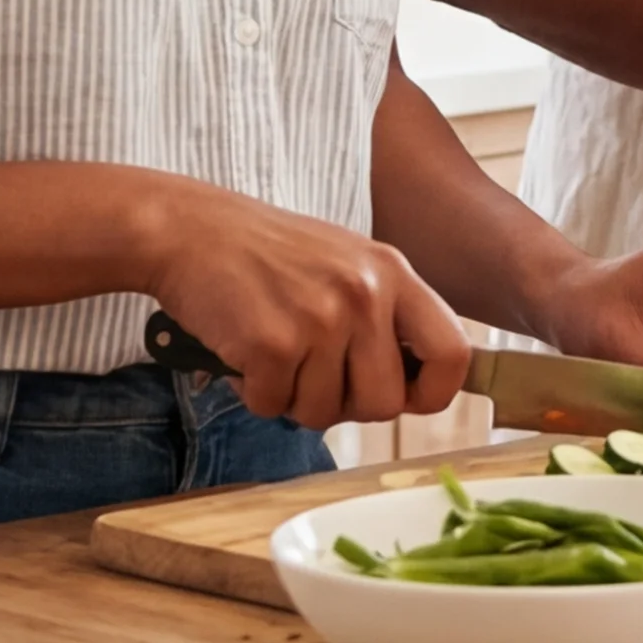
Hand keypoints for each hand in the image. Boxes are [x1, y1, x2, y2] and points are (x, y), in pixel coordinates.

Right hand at [140, 186, 472, 431]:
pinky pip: (273, 405)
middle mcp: (365, 293)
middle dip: (346, 406)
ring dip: (293, 399)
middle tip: (312, 377)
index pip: (454, 353)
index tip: (405, 398)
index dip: (433, 392)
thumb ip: (384, 315)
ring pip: (326, 413)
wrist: (188, 229)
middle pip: (386, 403)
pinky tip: (243, 354)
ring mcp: (320, 318)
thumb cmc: (265, 253)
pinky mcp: (271, 342)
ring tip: (274, 355)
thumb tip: (414, 387)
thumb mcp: (346, 263)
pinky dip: (253, 392)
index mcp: (393, 272)